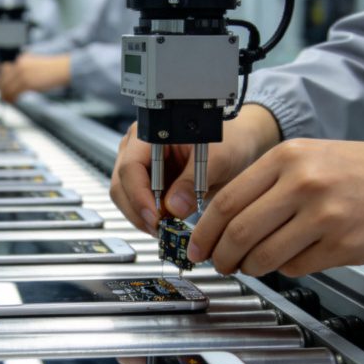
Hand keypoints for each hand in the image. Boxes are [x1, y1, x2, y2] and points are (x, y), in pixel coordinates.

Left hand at [0, 54, 70, 102]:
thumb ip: (25, 69)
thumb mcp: (35, 64)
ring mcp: (22, 74)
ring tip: (8, 102)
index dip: (3, 81)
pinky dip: (12, 99)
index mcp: (21, 59)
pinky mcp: (27, 83)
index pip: (5, 70)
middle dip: (2, 90)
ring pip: (7, 88)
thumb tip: (17, 82)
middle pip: (3, 80)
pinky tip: (14, 102)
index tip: (4, 88)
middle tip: (4, 97)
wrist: (63, 69)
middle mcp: (19, 65)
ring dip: (6, 96)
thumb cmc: (52, 69)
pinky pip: (14, 93)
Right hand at [109, 104, 280, 233]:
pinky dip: (150, 217)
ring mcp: (143, 166)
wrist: (241, 142)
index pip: (131, 167)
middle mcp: (140, 148)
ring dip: (143, 216)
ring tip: (166, 228)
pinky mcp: (149, 182)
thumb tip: (174, 207)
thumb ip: (195, 181)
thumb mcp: (218, 158)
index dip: (139, 195)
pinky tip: (167, 223)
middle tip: (160, 229)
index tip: (155, 217)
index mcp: (152, 133)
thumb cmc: (231, 139)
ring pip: (126, 197)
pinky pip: (140, 203)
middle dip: (138, 211)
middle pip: (122, 185)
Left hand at [188, 135, 363, 276]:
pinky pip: (297, 267)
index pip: (226, 199)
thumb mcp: (312, 157)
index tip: (197, 244)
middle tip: (219, 263)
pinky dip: (287, 269)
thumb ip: (269, 183)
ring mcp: (324, 216)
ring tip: (252, 265)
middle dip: (221, 254)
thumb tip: (225, 217)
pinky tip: (293, 259)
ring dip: (251, 267)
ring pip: (264, 255)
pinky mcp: (344, 245)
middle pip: (238, 230)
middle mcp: (304, 183)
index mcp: (289, 157)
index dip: (204, 229)